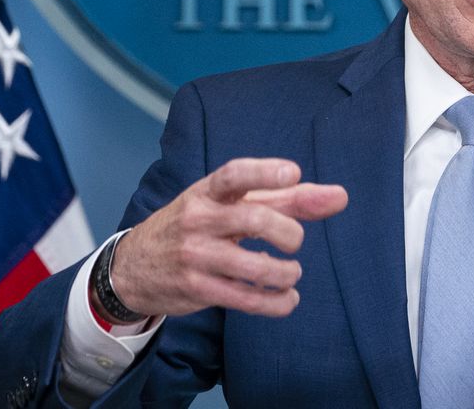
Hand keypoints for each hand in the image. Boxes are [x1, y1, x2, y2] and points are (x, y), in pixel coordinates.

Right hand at [107, 157, 348, 318]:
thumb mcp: (230, 204)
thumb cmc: (196, 226)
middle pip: (252, 219)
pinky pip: (244, 298)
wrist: (132, 267)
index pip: (234, 174)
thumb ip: (286, 199)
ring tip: (292, 273)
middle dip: (287, 232)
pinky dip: (275, 302)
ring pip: (250, 265)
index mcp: (207, 192)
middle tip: (295, 242)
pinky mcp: (197, 289)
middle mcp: (198, 220)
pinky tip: (287, 299)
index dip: (264, 172)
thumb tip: (340, 196)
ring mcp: (195, 256)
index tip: (294, 172)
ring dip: (284, 273)